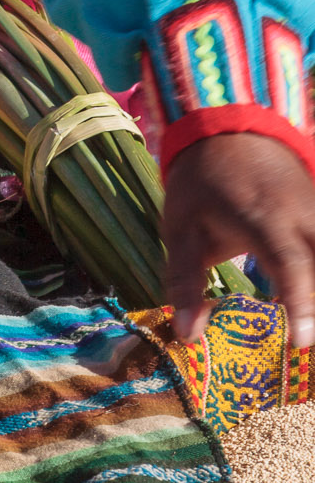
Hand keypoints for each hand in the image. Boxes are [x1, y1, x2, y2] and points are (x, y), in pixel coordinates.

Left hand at [163, 132, 314, 350]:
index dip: (302, 305)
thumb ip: (185, 281)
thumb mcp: (181, 227)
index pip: (292, 264)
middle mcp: (305, 218)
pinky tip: (312, 302)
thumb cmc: (203, 183)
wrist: (231, 130)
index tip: (303, 343)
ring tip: (310, 331)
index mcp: (266, 219)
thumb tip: (189, 335)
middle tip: (311, 352)